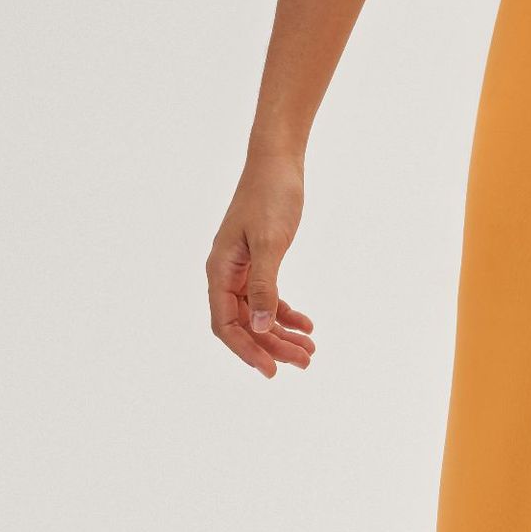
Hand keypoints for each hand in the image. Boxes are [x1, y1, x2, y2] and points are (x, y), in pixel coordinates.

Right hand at [205, 155, 316, 378]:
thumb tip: (258, 325)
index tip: (272, 370)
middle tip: (305, 362)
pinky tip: (307, 326)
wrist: (278, 161)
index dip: (247, 350)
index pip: (225, 325)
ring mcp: (241, 269)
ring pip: (258, 315)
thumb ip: (264, 285)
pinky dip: (286, 314)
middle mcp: (226, 273)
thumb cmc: (271, 195)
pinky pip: (268, 298)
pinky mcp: (259, 262)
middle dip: (273, 346)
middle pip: (244, 325)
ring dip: (282, 335)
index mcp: (220, 270)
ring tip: (310, 351)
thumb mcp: (270, 242)